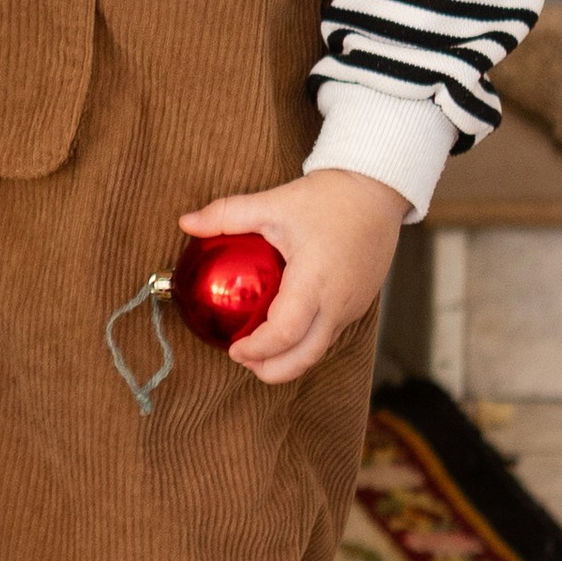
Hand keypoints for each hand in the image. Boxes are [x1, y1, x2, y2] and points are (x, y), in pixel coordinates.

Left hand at [174, 167, 409, 383]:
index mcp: (315, 280)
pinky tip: (286, 329)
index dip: (258, 349)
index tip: (234, 349)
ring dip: (290, 358)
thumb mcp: (272, 203)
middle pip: (306, 356)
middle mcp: (338, 302)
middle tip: (245, 363)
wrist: (376, 190)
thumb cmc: (326, 197)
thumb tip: (185, 223)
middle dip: (273, 370)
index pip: (286, 332)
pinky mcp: (360, 303)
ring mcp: (353, 306)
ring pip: (320, 348)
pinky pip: (331, 333)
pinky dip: (306, 341)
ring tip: (261, 353)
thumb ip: (226, 215)